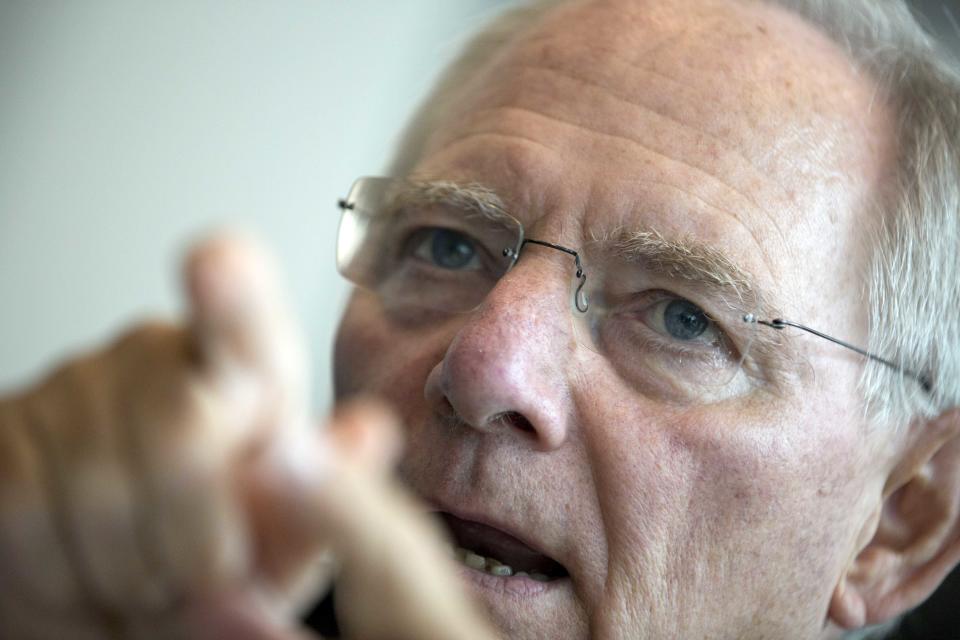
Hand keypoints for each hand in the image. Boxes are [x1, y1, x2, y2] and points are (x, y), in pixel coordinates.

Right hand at [0, 233, 495, 639]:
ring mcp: (78, 382)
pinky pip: (25, 510)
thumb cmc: (219, 556)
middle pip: (181, 436)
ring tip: (149, 580)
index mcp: (247, 371)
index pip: (242, 321)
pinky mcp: (9, 426)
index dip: (231, 295)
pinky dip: (62, 577)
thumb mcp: (288, 539)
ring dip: (131, 572)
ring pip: (99, 488)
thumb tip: (372, 431)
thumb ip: (331, 492)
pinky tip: (89, 572)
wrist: (121, 594)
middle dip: (196, 542)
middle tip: (204, 576)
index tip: (219, 262)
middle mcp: (160, 355)